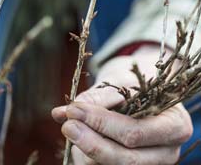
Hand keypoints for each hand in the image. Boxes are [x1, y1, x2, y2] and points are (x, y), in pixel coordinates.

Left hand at [52, 47, 192, 164]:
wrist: (144, 90)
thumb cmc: (135, 83)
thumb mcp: (122, 81)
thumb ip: (97, 97)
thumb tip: (63, 113)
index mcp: (174, 125)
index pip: (135, 132)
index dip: (101, 123)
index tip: (74, 109)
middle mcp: (168, 151)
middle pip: (127, 159)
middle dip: (92, 142)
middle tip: (67, 124)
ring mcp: (153, 163)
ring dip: (86, 152)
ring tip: (70, 128)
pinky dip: (88, 158)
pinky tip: (78, 140)